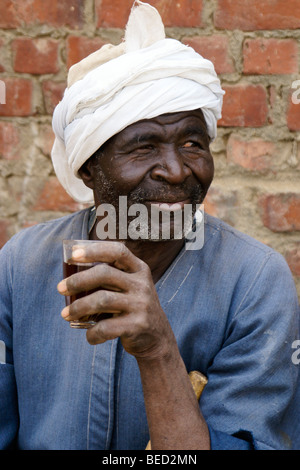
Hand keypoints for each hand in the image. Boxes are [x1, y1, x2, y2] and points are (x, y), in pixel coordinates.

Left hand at [57, 241, 175, 357]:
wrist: (158, 338)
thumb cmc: (133, 308)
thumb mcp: (130, 287)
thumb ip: (111, 277)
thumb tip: (71, 273)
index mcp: (139, 269)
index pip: (117, 251)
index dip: (94, 250)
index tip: (73, 254)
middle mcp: (142, 284)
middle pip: (105, 274)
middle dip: (78, 280)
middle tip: (60, 288)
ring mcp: (141, 305)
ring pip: (102, 300)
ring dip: (78, 307)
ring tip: (65, 314)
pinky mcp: (137, 326)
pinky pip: (106, 327)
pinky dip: (92, 333)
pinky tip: (89, 335)